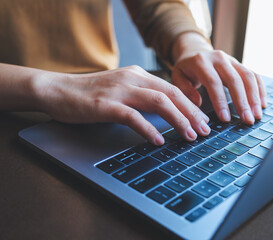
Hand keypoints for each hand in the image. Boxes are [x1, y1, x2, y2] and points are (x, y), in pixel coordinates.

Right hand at [34, 66, 210, 144]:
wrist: (57, 90)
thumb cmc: (91, 93)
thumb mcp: (122, 89)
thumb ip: (143, 96)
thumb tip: (167, 114)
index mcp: (138, 74)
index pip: (173, 89)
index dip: (191, 105)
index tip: (204, 120)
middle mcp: (132, 78)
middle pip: (171, 94)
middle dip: (192, 113)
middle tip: (205, 130)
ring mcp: (119, 90)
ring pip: (158, 103)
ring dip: (178, 120)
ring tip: (190, 136)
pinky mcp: (105, 105)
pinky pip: (133, 116)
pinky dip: (149, 129)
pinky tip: (158, 141)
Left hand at [171, 32, 266, 124]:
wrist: (195, 52)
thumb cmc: (186, 69)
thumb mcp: (178, 77)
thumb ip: (185, 90)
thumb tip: (198, 103)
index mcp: (201, 62)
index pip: (213, 82)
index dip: (220, 101)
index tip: (225, 119)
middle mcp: (219, 58)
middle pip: (235, 79)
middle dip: (242, 102)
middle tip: (247, 120)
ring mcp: (232, 60)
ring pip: (248, 76)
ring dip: (254, 97)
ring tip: (256, 116)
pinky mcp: (240, 64)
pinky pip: (254, 75)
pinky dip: (260, 90)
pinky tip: (262, 104)